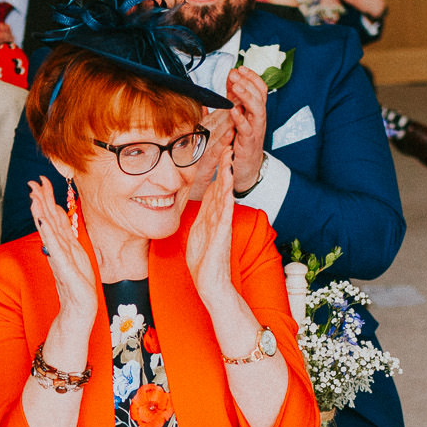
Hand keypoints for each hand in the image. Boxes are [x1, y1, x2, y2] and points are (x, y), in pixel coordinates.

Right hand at [29, 178, 99, 331]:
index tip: (41, 181)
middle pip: (49, 221)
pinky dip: (50, 236)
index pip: (54, 218)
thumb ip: (65, 239)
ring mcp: (61, 261)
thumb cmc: (77, 289)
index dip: (48, 199)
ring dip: (41, 214)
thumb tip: (58, 220)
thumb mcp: (75, 258)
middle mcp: (60, 251)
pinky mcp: (65, 272)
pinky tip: (44, 224)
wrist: (77, 315)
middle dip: (42, 200)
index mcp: (64, 246)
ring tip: (34, 198)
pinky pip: (56, 251)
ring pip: (50, 233)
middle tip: (33, 182)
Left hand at [186, 139, 239, 309]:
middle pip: (223, 185)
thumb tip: (199, 200)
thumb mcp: (197, 232)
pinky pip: (225, 213)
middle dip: (225, 165)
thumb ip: (200, 215)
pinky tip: (228, 187)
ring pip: (225, 195)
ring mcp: (222, 225)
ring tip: (229, 158)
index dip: (217, 169)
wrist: (210, 282)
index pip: (216, 186)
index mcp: (211, 215)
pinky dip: (227, 199)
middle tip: (228, 144)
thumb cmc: (204, 261)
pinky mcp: (222, 234)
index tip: (220, 150)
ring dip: (226, 176)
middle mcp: (219, 217)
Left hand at [216, 66, 268, 193]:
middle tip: (236, 73)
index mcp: (256, 111)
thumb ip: (234, 99)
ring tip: (236, 86)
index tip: (240, 68)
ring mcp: (255, 131)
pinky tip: (233, 110)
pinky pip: (247, 129)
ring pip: (257, 109)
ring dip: (247, 96)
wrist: (246, 169)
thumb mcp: (237, 117)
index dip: (252, 77)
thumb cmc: (241, 143)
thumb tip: (230, 79)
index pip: (260, 89)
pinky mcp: (248, 143)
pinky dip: (240, 118)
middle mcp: (258, 119)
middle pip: (261, 95)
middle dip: (248, 82)